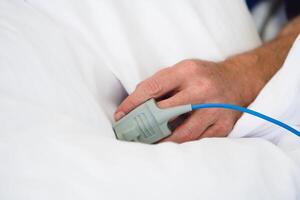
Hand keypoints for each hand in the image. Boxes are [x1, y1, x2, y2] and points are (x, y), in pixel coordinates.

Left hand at [114, 59, 263, 142]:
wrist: (239, 80)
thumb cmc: (204, 75)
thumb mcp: (182, 70)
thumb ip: (161, 84)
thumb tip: (136, 103)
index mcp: (188, 71)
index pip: (154, 87)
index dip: (133, 103)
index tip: (120, 115)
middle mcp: (202, 89)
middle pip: (166, 112)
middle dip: (145, 125)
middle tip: (131, 134)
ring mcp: (215, 109)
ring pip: (183, 133)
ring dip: (162, 141)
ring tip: (148, 145)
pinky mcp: (223, 125)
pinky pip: (198, 141)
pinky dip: (182, 145)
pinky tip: (171, 146)